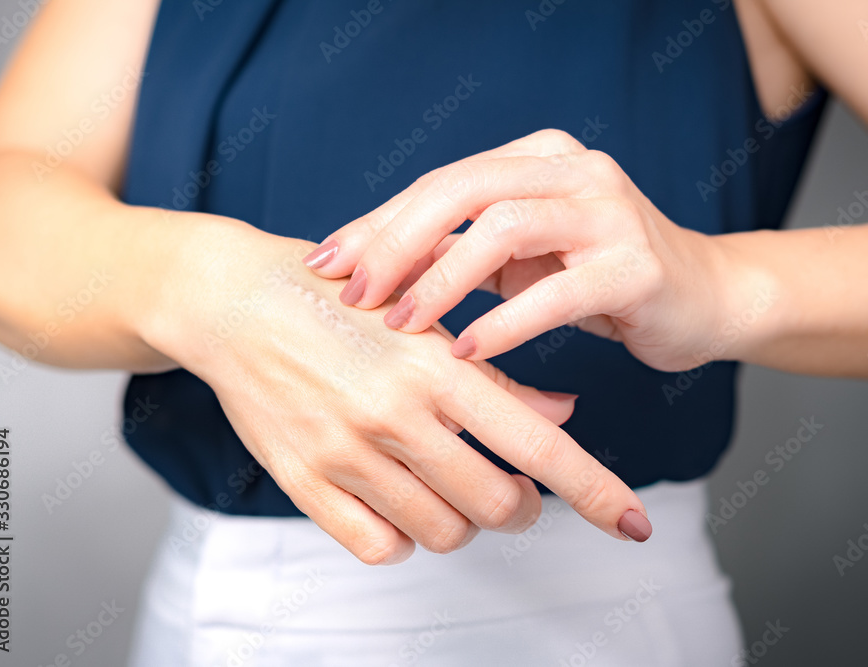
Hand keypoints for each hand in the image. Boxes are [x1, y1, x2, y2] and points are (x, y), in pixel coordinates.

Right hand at [139, 215, 652, 564]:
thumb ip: (498, 372)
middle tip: (517, 490)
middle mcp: (396, 415)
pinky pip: (381, 547)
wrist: (233, 301)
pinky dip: (407, 537)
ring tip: (452, 485)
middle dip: (523, 506)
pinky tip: (403, 503)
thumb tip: (563, 413)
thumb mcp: (425, 315)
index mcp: (436, 365)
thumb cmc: (339, 299)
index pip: (540, 444)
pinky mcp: (305, 482)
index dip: (597, 491)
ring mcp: (347, 454)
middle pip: (499, 504)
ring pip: (445, 531)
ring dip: (465, 520)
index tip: (634, 524)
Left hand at [306, 129, 754, 372]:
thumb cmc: (599, 279)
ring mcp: (610, 211)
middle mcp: (574, 169)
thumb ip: (458, 252)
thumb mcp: (521, 258)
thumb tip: (366, 269)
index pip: (441, 183)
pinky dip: (502, 323)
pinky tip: (464, 351)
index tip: (327, 263)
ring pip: (505, 227)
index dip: (378, 222)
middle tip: (353, 295)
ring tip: (401, 324)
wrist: (706, 297)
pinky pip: (555, 292)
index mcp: (538, 158)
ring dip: (442, 279)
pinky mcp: (637, 265)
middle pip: (463, 190)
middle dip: (397, 242)